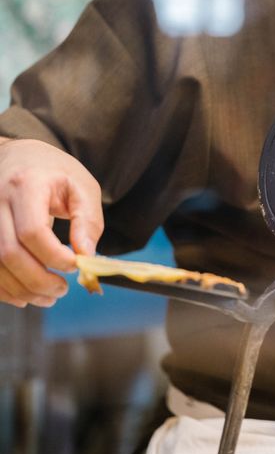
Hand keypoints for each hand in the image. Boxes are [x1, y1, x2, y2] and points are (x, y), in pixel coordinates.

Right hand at [0, 139, 103, 307]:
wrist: (18, 156)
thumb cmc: (54, 172)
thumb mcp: (82, 188)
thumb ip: (88, 221)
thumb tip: (88, 256)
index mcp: (26, 185)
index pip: (32, 231)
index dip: (54, 256)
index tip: (74, 266)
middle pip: (8, 252)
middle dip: (38, 280)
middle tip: (62, 290)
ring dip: (21, 289)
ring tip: (49, 297)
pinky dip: (4, 288)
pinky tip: (25, 294)